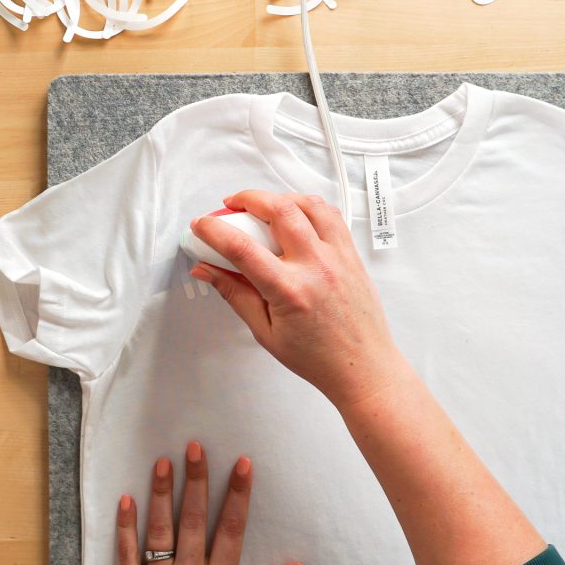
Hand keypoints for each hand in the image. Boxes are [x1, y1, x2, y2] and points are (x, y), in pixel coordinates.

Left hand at [116, 441, 302, 564]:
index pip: (232, 529)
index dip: (239, 494)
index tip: (243, 463)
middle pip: (194, 519)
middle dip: (196, 480)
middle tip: (195, 446)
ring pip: (160, 529)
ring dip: (160, 493)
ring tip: (162, 461)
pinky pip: (126, 555)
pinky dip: (124, 527)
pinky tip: (125, 500)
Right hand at [189, 190, 405, 407]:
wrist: (363, 367)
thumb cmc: (319, 357)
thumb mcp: (265, 332)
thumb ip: (234, 294)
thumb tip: (207, 270)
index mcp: (290, 290)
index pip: (242, 248)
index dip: (214, 231)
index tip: (201, 225)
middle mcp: (316, 267)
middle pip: (278, 210)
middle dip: (248, 198)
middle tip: (231, 206)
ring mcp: (337, 257)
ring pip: (308, 204)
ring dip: (280, 197)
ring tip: (263, 205)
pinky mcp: (351, 254)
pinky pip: (331, 215)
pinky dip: (308, 206)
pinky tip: (295, 213)